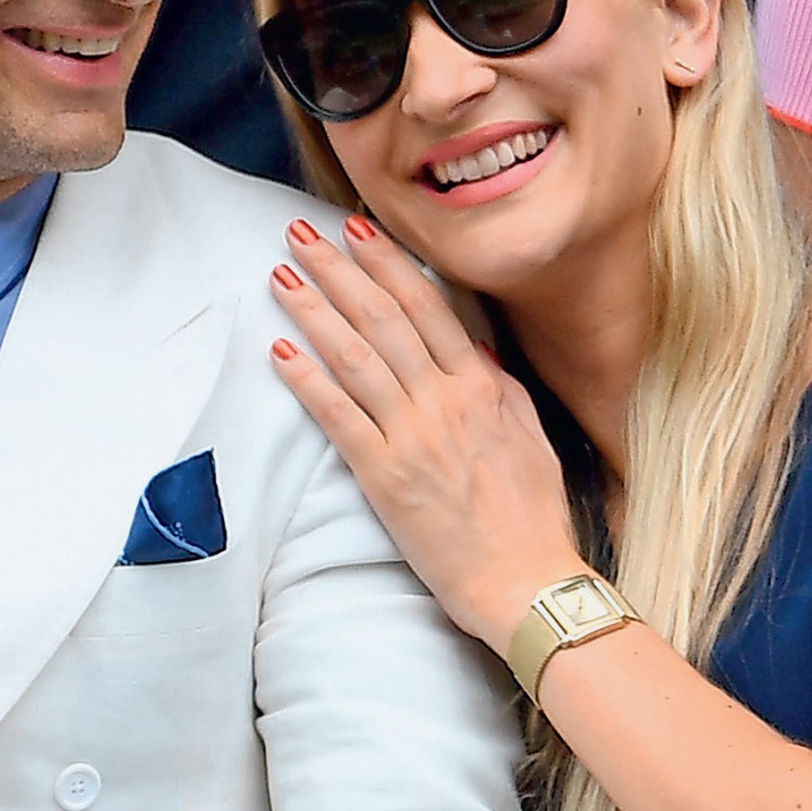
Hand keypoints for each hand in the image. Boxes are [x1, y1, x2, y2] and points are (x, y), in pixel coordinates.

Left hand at [270, 218, 586, 652]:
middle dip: (339, 270)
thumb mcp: (530, 436)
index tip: (358, 230)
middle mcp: (445, 401)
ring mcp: (413, 435)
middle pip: (382, 318)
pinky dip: (307, 380)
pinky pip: (338, 416)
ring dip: (314, 312)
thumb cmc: (531, 516)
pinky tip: (279, 352)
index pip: (428, 307)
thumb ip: (500, 389)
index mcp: (483, 386)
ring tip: (282, 276)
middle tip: (301, 233)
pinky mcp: (384, 475)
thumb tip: (474, 349)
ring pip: (355, 356)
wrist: (525, 580)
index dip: (389, 263)